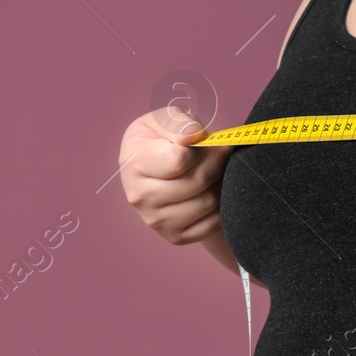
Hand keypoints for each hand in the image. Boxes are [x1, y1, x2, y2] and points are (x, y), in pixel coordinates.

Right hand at [119, 104, 231, 244]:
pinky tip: (213, 189)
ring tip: (216, 170)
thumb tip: (192, 137)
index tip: (204, 140)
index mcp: (133, 163)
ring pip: (208, 202)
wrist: (162, 169)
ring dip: (221, 182)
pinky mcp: (175, 236)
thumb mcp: (168, 119)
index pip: (178, 161)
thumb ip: (180, 123)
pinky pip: (213, 222)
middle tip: (221, 152)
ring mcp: (156, 220)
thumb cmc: (166, 139)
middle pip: (197, 182)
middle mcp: (139, 196)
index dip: (200, 148)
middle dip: (217, 162)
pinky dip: (222, 204)